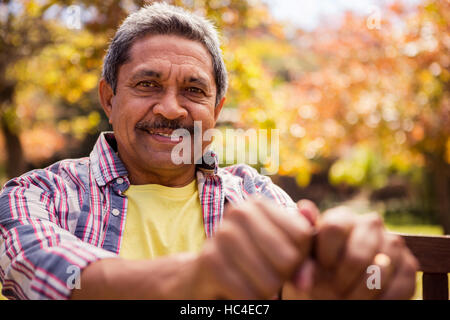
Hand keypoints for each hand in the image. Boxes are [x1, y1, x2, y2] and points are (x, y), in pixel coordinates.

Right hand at [194, 196, 313, 298]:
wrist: (204, 277)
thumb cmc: (250, 263)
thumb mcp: (280, 254)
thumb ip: (301, 259)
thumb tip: (305, 282)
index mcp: (258, 204)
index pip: (303, 235)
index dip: (299, 257)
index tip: (280, 258)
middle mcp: (239, 211)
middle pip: (288, 259)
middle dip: (282, 276)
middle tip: (264, 274)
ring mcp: (222, 233)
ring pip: (270, 281)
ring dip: (264, 291)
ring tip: (250, 282)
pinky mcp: (210, 261)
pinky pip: (249, 294)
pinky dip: (249, 301)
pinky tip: (238, 292)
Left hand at [287, 205, 418, 299]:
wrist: (338, 289)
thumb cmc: (318, 271)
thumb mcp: (305, 256)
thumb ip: (304, 234)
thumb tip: (305, 207)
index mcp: (342, 216)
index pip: (334, 228)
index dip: (326, 256)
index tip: (321, 269)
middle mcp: (370, 224)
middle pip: (357, 254)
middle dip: (342, 280)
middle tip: (334, 291)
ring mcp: (392, 242)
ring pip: (379, 271)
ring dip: (360, 293)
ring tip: (348, 297)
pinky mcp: (409, 264)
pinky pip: (401, 285)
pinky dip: (383, 300)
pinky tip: (368, 301)